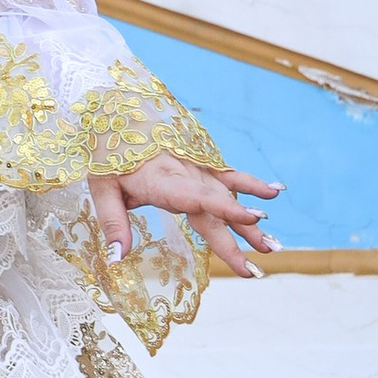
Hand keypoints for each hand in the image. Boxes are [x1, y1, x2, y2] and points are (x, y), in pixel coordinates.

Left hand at [88, 150, 280, 281]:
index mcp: (161, 180)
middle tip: (260, 264)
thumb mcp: (101, 188)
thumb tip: (117, 259)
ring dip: (251, 223)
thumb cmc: (106, 154)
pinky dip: (252, 184)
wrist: (115, 113)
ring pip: (228, 197)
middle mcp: (185, 173)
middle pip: (216, 209)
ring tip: (273, 246)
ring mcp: (196, 168)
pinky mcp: (201, 164)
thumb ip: (113, 224)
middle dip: (240, 236)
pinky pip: (229, 175)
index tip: (252, 217)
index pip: (197, 197)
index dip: (225, 207)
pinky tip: (276, 192)